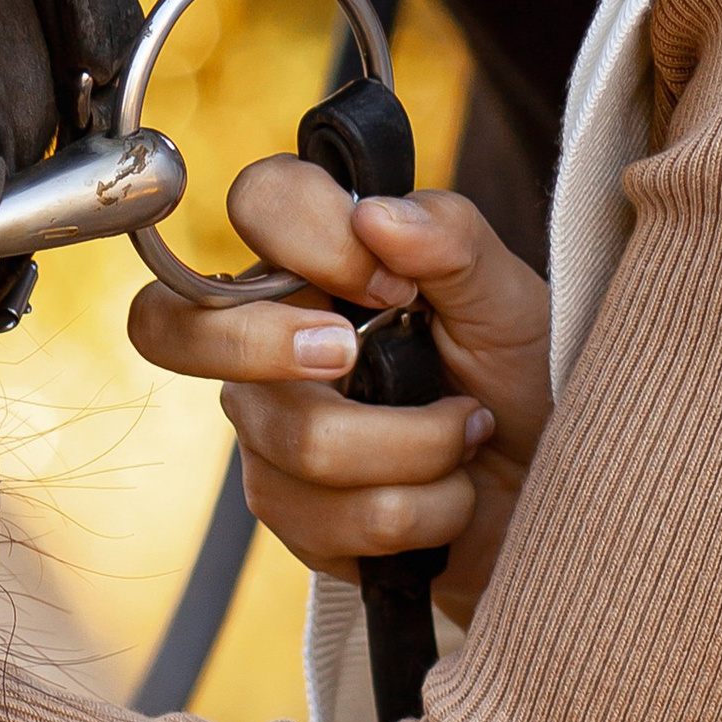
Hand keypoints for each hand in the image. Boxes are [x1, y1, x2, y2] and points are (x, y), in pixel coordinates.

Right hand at [128, 158, 551, 617]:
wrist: (553, 495)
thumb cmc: (519, 379)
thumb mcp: (508, 298)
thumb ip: (452, 239)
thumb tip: (375, 213)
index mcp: (318, 261)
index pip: (256, 202)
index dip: (313, 236)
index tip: (395, 286)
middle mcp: (268, 338)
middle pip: (169, 326)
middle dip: (269, 346)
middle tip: (352, 355)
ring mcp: (268, 430)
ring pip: (302, 440)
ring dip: (421, 448)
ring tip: (466, 436)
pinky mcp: (290, 516)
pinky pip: (336, 519)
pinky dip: (424, 510)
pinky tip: (450, 497)